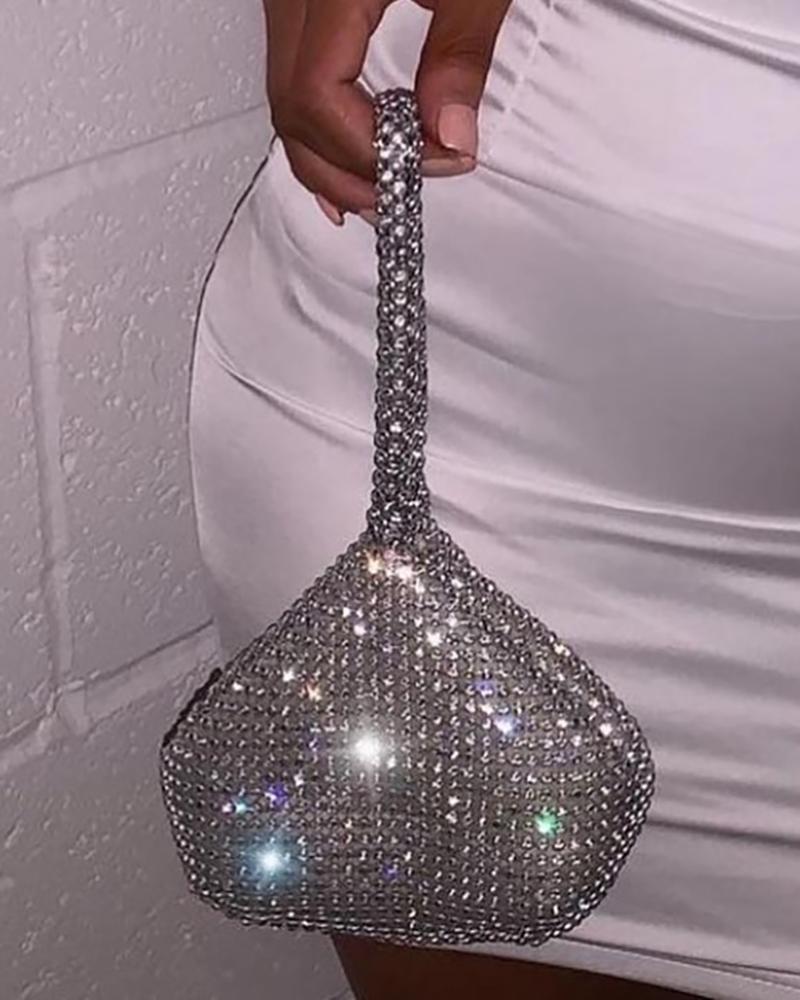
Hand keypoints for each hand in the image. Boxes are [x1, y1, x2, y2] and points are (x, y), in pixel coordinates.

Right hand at [263, 0, 511, 224]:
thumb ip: (461, 49)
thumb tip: (449, 133)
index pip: (318, 99)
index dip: (373, 150)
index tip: (437, 160)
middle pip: (292, 113)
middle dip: (349, 169)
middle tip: (407, 191)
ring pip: (283, 105)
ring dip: (327, 162)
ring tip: (377, 192)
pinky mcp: (303, 2)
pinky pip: (289, 82)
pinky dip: (314, 134)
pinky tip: (335, 165)